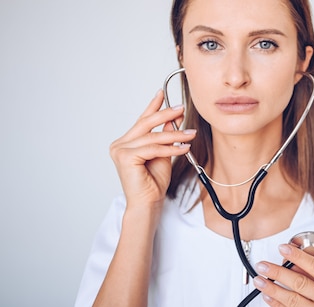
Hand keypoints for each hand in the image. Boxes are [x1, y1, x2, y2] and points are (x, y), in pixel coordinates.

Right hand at [109, 90, 195, 207]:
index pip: (142, 121)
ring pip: (153, 137)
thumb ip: (166, 136)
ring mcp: (120, 150)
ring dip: (175, 135)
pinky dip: (171, 148)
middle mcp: (120, 144)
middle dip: (165, 114)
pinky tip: (183, 148)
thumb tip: (174, 118)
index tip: (162, 94)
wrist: (148, 203)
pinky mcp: (126, 157)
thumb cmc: (153, 182)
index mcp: (126, 142)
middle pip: (146, 124)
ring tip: (191, 135)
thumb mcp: (163, 154)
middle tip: (181, 108)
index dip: (153, 106)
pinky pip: (153, 148)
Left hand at [253, 244, 313, 306]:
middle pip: (300, 283)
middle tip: (264, 266)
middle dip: (278, 273)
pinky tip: (268, 297)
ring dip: (272, 289)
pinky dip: (277, 304)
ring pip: (292, 299)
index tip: (283, 249)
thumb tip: (292, 262)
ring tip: (260, 281)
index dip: (297, 256)